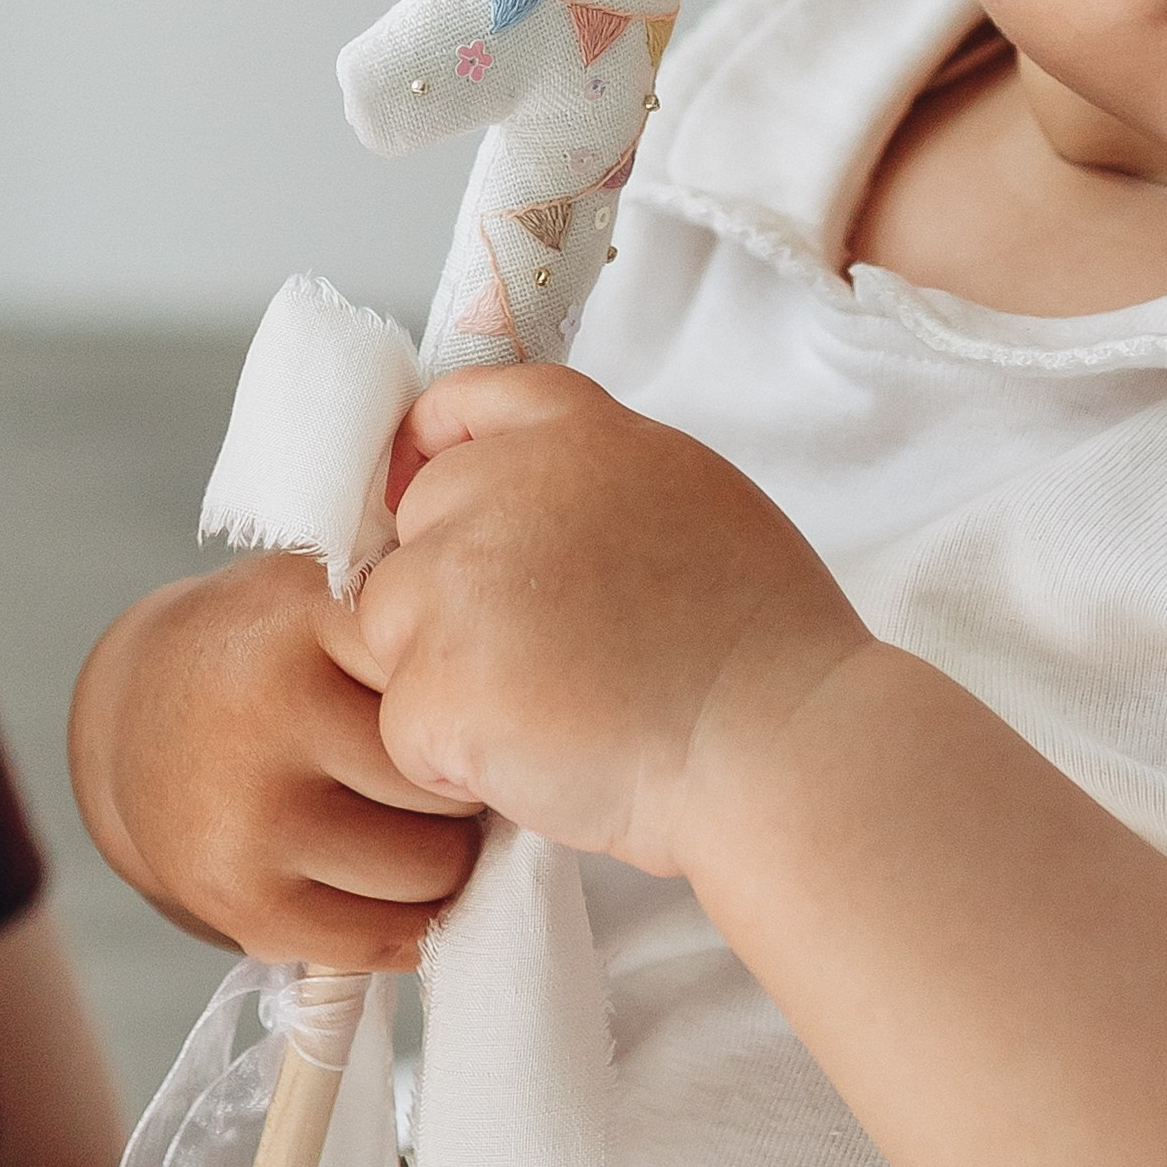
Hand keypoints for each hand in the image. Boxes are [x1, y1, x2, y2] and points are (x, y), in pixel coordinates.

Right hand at [70, 555, 483, 970]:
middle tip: (456, 776)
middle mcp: (267, 709)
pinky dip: (414, 923)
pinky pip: (386, 937)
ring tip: (420, 825)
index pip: (456, 674)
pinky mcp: (241, 903)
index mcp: (306, 611)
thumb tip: (543, 691)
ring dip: (450, 859)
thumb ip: (422, 608)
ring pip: (436, 869)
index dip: (483, 699)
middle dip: (473, 787)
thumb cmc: (276, 652)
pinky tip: (396, 884)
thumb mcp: (329, 592)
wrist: (137, 720)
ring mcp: (250, 814)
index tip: (483, 699)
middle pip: (457, 780)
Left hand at [358, 368, 869, 874]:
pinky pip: (405, 727)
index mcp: (575, 435)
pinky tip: (545, 760)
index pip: (460, 403)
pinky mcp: (435, 682)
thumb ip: (594, 475)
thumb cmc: (762, 641)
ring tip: (554, 715)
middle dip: (453, 601)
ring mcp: (458, 584)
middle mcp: (502, 489)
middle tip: (547, 658)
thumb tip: (523, 498)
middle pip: (412, 536)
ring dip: (450, 684)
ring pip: (392, 635)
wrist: (774, 741)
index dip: (435, 454)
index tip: (441, 506)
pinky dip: (457, 764)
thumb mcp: (693, 494)